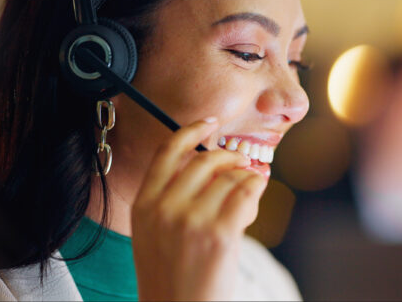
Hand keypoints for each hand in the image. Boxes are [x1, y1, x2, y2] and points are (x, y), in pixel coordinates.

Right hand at [131, 117, 268, 300]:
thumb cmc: (171, 279)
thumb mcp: (153, 235)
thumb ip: (170, 199)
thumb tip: (210, 167)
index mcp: (144, 205)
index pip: (168, 151)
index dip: (191, 130)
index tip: (210, 123)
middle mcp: (164, 208)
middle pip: (205, 160)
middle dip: (230, 158)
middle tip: (243, 164)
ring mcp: (192, 219)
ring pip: (231, 177)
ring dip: (245, 182)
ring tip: (245, 201)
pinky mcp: (220, 233)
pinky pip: (247, 191)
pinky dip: (257, 190)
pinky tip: (255, 198)